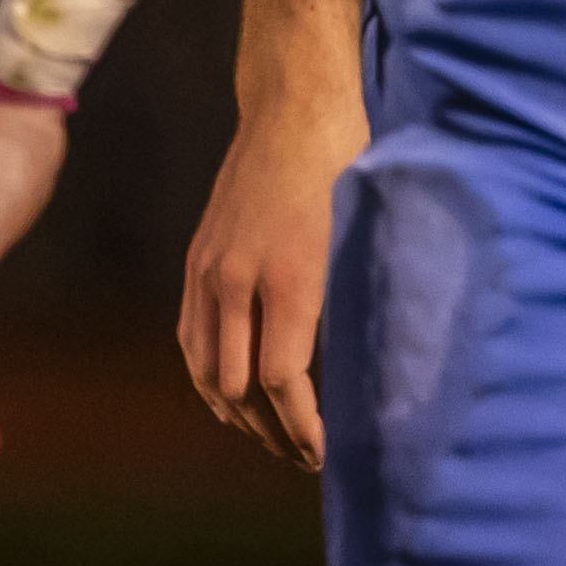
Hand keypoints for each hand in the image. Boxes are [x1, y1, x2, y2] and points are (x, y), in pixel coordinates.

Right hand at [176, 65, 365, 469]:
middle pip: (237, 386)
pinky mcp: (197, 261)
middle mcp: (237, 279)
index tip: (326, 453)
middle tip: (303, 457)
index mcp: (290, 276)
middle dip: (270, 431)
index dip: (302, 426)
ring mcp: (208, 270)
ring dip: (234, 412)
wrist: (296, 108)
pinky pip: (190, 337)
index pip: (283, 379)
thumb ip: (360, 297)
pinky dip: (208, 376)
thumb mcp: (371, 231)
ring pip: (205, 368)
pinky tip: (232, 396)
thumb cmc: (354, 164)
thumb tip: (375, 365)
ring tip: (270, 438)